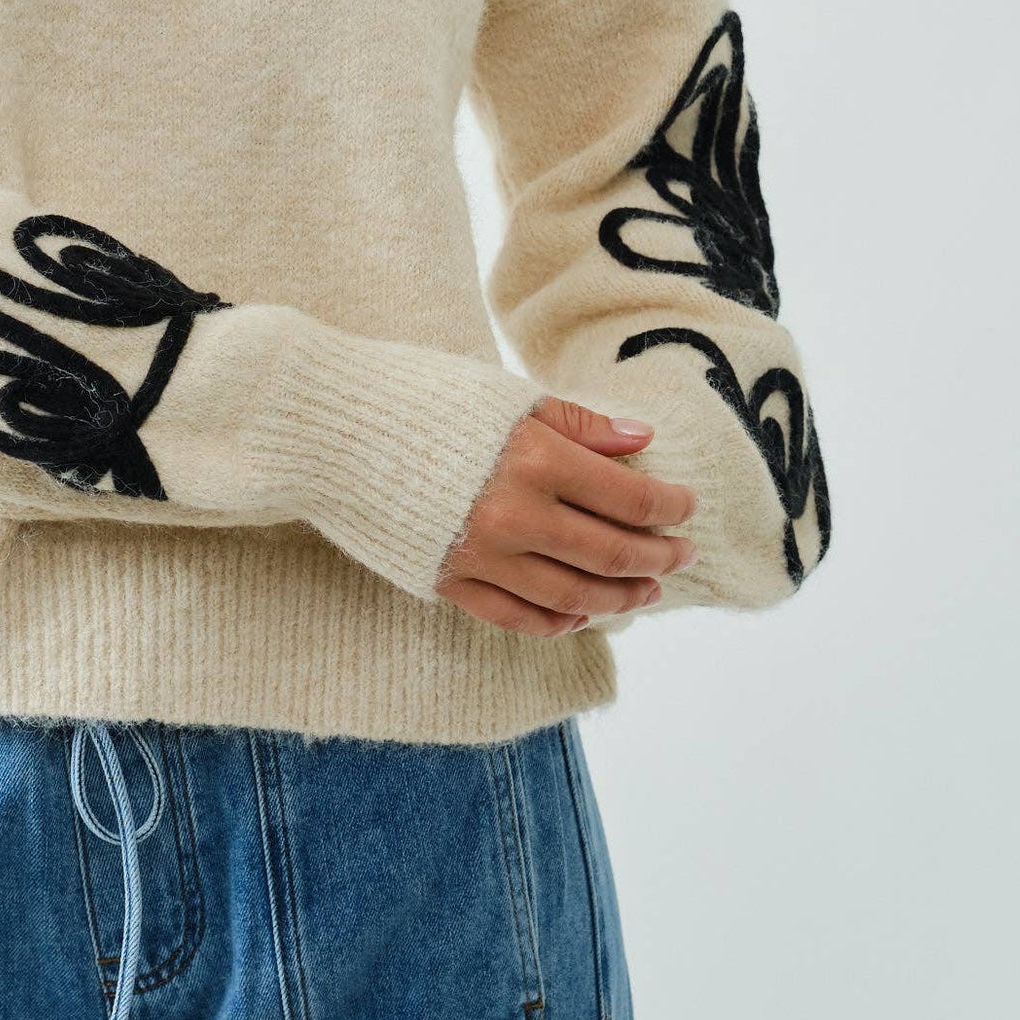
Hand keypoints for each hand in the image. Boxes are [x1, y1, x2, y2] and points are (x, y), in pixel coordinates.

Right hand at [434, 395, 696, 635]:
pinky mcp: (447, 581)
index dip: (669, 507)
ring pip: (572, 597)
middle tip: (683, 553)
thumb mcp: (505, 397)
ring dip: (620, 597)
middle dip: (658, 556)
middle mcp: (514, 517)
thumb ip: (578, 423)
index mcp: (535, 460)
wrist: (331, 430)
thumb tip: (642, 441)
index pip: (628, 499)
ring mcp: (480, 557)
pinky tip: (581, 614)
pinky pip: (517, 617)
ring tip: (647, 590)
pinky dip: (557, 622)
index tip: (688, 506)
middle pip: (610, 553)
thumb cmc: (419, 398)